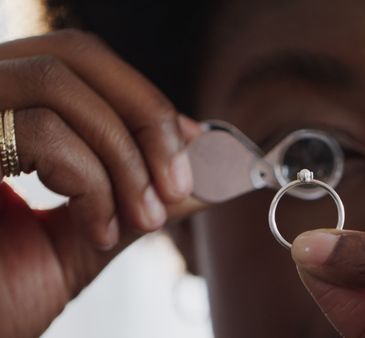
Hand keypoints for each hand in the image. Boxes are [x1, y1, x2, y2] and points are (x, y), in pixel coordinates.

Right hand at [0, 29, 204, 337]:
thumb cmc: (6, 296)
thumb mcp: (89, 234)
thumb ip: (141, 194)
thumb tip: (209, 168)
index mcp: (4, 115)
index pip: (79, 62)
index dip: (143, 98)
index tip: (191, 144)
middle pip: (72, 55)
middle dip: (146, 117)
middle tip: (177, 183)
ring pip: (58, 84)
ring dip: (126, 157)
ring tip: (144, 218)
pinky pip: (42, 132)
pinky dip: (93, 184)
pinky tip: (98, 235)